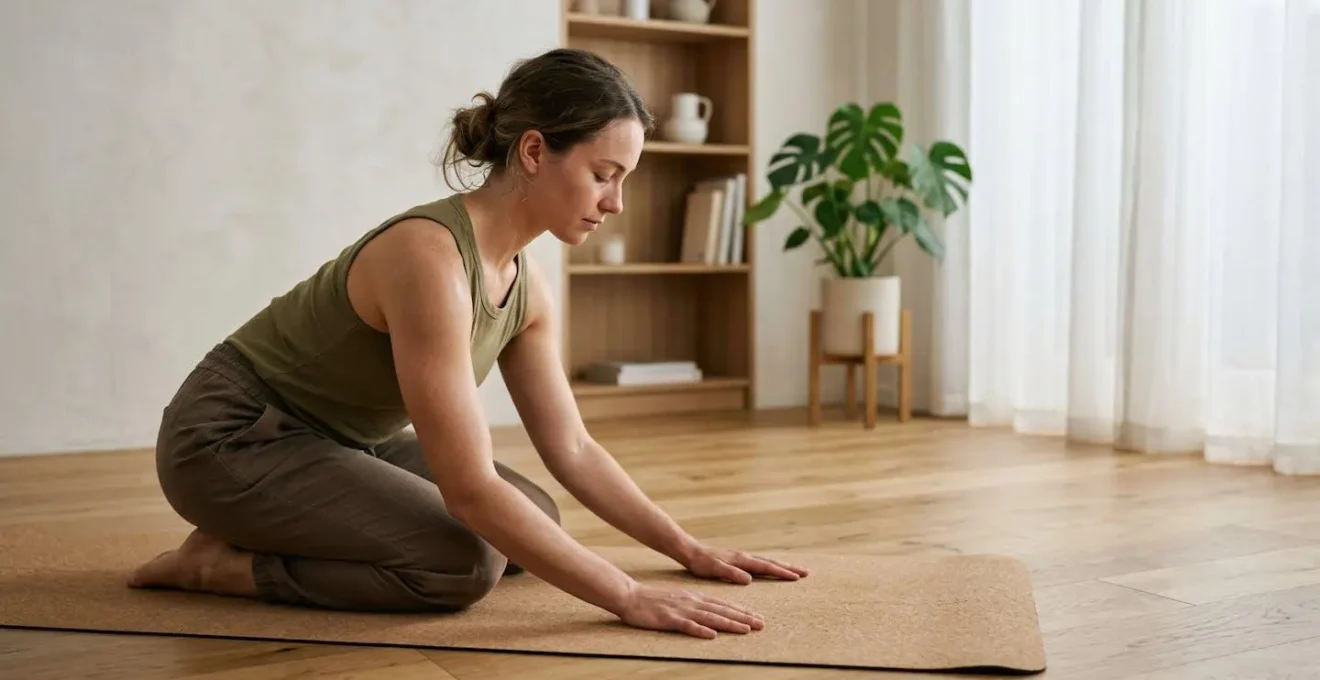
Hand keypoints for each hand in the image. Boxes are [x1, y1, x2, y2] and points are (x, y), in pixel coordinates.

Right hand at [616, 582, 764, 638]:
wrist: (631, 596)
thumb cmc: (654, 601)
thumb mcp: (679, 600)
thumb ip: (695, 606)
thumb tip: (711, 616)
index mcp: (695, 598)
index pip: (723, 605)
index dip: (740, 611)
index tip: (757, 617)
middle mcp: (692, 603)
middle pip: (721, 611)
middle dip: (743, 617)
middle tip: (761, 624)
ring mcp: (681, 610)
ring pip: (709, 618)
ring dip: (729, 623)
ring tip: (746, 629)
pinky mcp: (669, 619)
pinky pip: (686, 626)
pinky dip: (699, 630)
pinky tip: (711, 635)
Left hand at [681, 544, 808, 584]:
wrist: (691, 551)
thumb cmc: (701, 563)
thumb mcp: (715, 570)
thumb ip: (732, 574)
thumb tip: (749, 579)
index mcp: (742, 560)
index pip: (766, 567)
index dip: (782, 572)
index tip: (797, 577)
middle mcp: (745, 557)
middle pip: (771, 562)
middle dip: (788, 568)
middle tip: (806, 572)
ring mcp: (742, 557)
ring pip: (766, 561)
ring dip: (781, 566)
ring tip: (794, 570)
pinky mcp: (738, 559)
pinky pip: (759, 563)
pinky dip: (770, 565)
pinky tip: (771, 569)